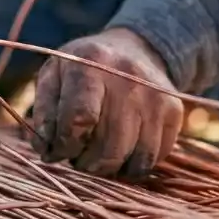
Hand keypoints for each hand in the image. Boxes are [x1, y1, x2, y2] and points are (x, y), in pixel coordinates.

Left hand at [31, 29, 183, 178]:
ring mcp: (155, 94)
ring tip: (97, 156)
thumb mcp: (53, 77)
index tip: (59, 149)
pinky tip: (120, 153)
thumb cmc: (83, 70)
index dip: (66, 144)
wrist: (134, 49)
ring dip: (109, 169)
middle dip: (86, 163)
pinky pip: (152, 159)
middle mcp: (127, 77)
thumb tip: (46, 150)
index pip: (79, 118)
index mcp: (89, 64)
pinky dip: (132, 167)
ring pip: (133, 157)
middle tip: (78, 158)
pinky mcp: (174, 110)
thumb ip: (43, 113)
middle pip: (108, 145)